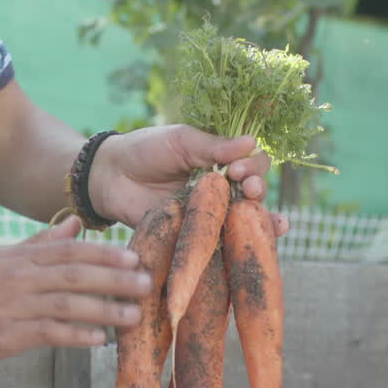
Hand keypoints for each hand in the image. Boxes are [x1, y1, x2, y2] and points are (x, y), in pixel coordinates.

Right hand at [0, 215, 152, 365]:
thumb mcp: (1, 258)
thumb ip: (40, 242)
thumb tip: (76, 223)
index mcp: (20, 258)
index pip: (69, 250)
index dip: (104, 252)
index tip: (134, 256)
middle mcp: (20, 278)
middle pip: (75, 273)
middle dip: (114, 277)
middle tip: (146, 282)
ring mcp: (14, 306)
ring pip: (67, 303)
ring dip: (104, 309)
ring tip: (135, 315)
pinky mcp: (7, 335)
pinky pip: (48, 333)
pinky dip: (76, 336)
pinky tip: (99, 340)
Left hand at [87, 125, 290, 234]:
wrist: (109, 177)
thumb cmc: (145, 150)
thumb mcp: (181, 141)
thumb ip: (213, 146)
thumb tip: (251, 142)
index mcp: (220, 163)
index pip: (252, 164)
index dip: (253, 168)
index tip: (237, 169)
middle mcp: (220, 190)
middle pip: (254, 195)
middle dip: (259, 193)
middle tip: (250, 190)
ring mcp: (208, 215)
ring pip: (243, 221)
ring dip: (264, 223)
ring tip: (277, 224)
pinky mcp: (193, 236)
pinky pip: (218, 243)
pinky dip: (238, 247)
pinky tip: (262, 247)